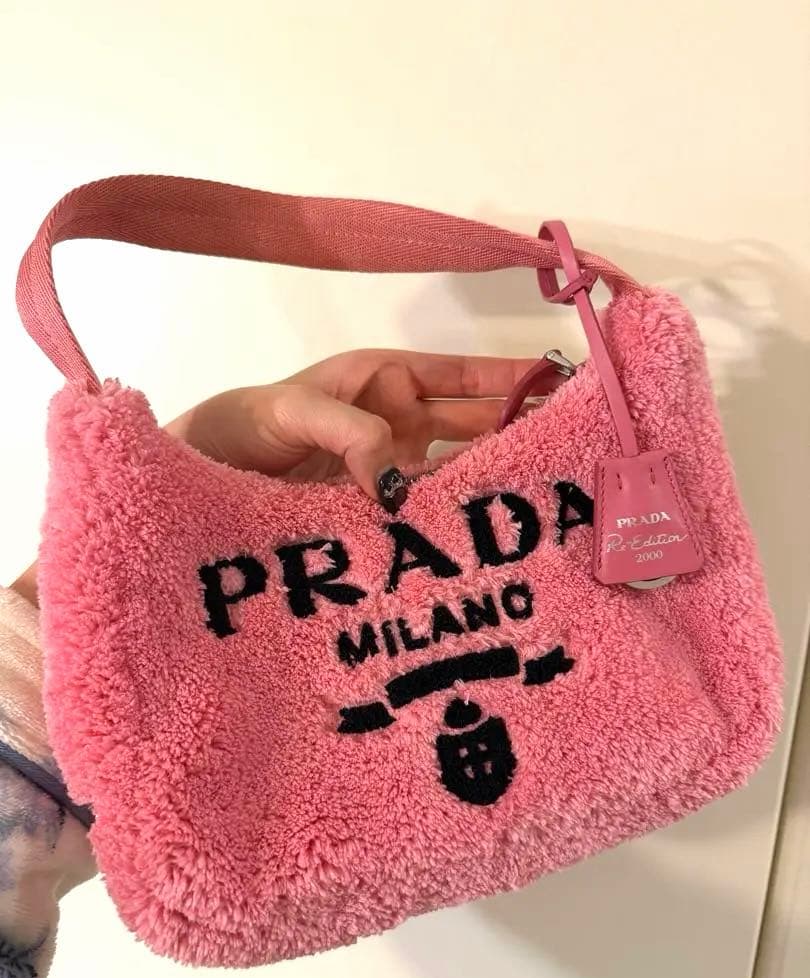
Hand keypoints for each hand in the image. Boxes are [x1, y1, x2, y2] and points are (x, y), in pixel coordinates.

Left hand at [12, 348, 536, 600]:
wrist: (201, 476)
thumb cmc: (243, 423)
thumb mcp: (292, 412)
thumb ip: (349, 432)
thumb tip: (400, 481)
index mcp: (387, 379)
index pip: (466, 374)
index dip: (515, 376)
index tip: (564, 384)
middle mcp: (400, 421)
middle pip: (475, 423)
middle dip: (520, 430)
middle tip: (573, 448)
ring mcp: (392, 469)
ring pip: (457, 470)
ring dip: (494, 478)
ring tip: (545, 492)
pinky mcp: (378, 511)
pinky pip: (425, 509)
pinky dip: (453, 517)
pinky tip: (485, 530)